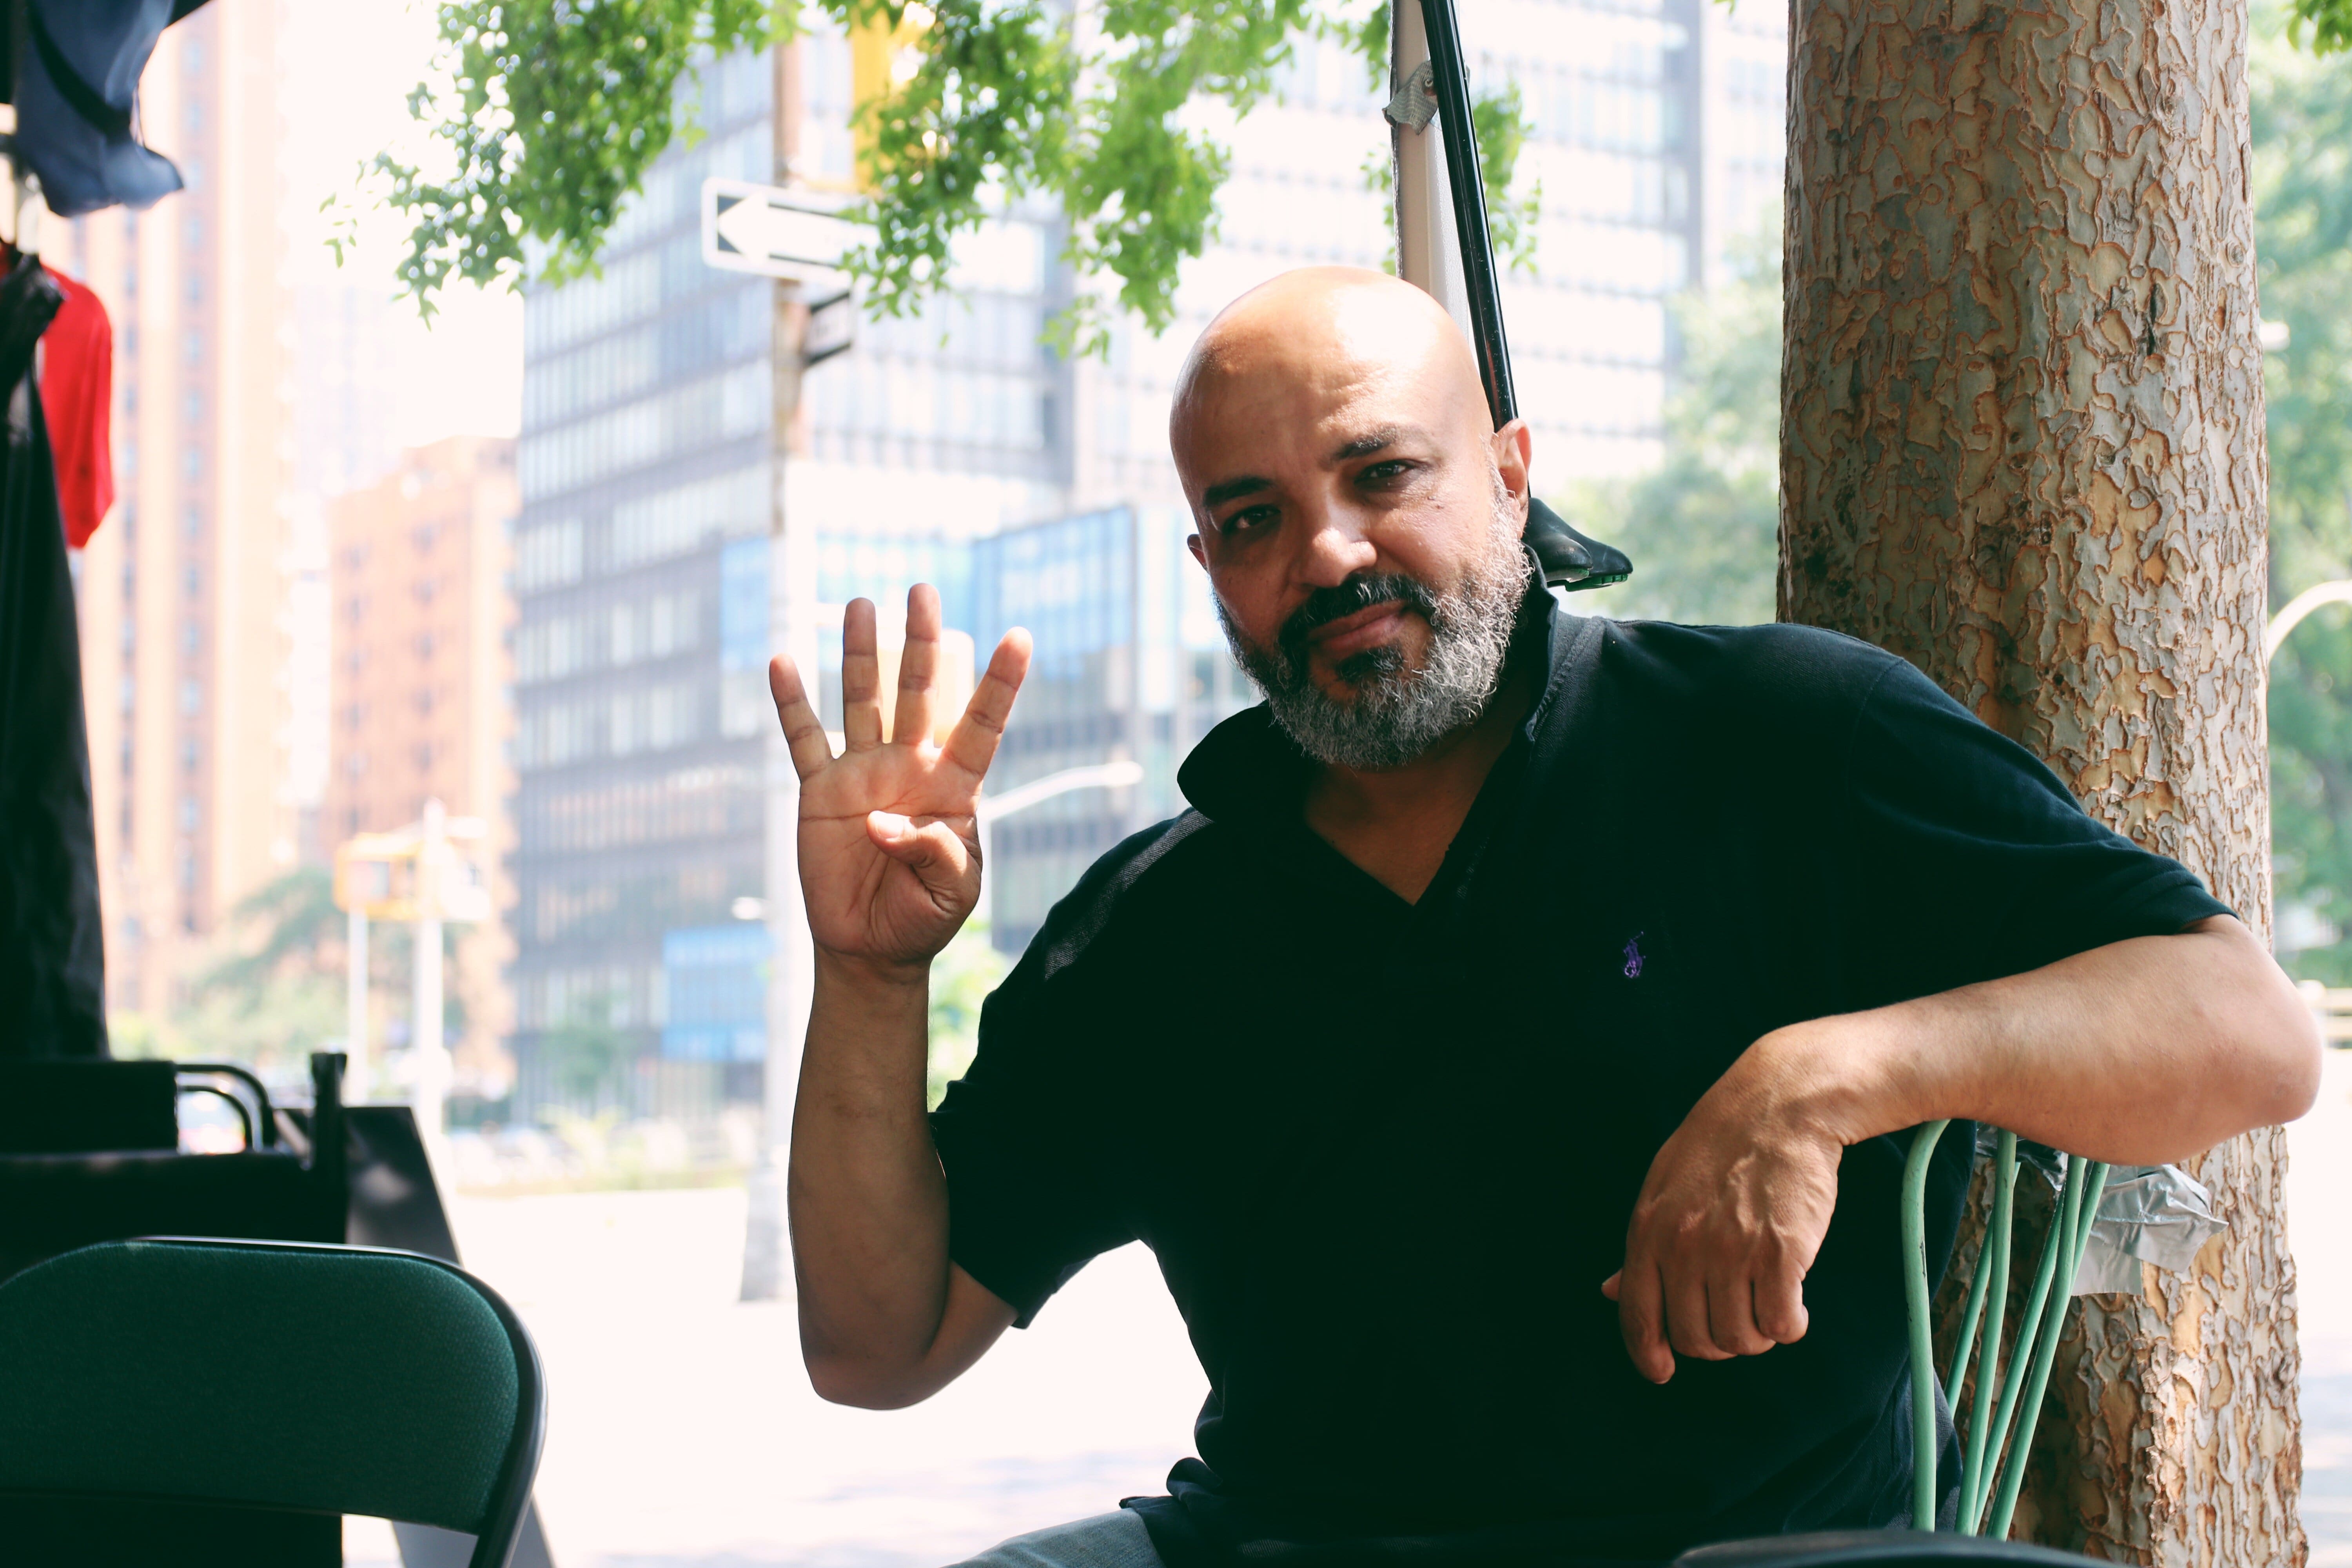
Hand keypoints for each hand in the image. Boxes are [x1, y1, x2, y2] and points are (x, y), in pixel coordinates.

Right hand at [770, 585, 1031, 971]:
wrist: (871, 948)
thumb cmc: (923, 917)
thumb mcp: (952, 891)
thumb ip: (934, 852)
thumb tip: (882, 821)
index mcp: (952, 786)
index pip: (982, 724)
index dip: (1002, 683)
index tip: (1020, 636)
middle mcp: (909, 766)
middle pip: (918, 693)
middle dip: (921, 643)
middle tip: (923, 592)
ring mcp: (862, 773)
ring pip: (862, 700)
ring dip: (859, 654)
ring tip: (861, 604)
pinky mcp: (819, 791)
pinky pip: (803, 740)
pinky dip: (791, 703)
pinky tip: (781, 661)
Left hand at [1600, 1034, 1845, 1383]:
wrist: (1780, 1104)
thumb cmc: (1722, 1144)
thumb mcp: (1664, 1186)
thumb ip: (1643, 1246)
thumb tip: (1611, 1292)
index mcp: (1649, 1230)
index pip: (1636, 1313)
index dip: (1648, 1352)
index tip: (1662, 1371)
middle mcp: (1685, 1246)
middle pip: (1694, 1337)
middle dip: (1717, 1341)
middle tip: (1737, 1316)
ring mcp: (1733, 1252)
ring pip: (1740, 1338)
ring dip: (1756, 1334)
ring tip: (1767, 1303)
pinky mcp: (1782, 1254)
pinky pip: (1781, 1324)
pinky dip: (1789, 1325)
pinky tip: (1793, 1304)